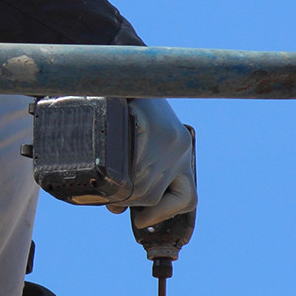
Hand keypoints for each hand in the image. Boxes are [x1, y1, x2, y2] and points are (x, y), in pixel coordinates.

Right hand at [109, 98, 195, 228]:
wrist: (124, 74)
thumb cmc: (125, 110)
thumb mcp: (135, 142)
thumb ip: (132, 174)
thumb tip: (117, 207)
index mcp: (180, 153)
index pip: (186, 197)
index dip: (165, 213)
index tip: (142, 221)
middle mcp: (181, 149)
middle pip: (157, 195)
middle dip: (133, 203)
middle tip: (114, 199)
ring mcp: (171, 139)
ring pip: (147, 187)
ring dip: (125, 193)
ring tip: (110, 188)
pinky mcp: (155, 128)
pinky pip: (138, 167)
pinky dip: (125, 178)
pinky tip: (114, 174)